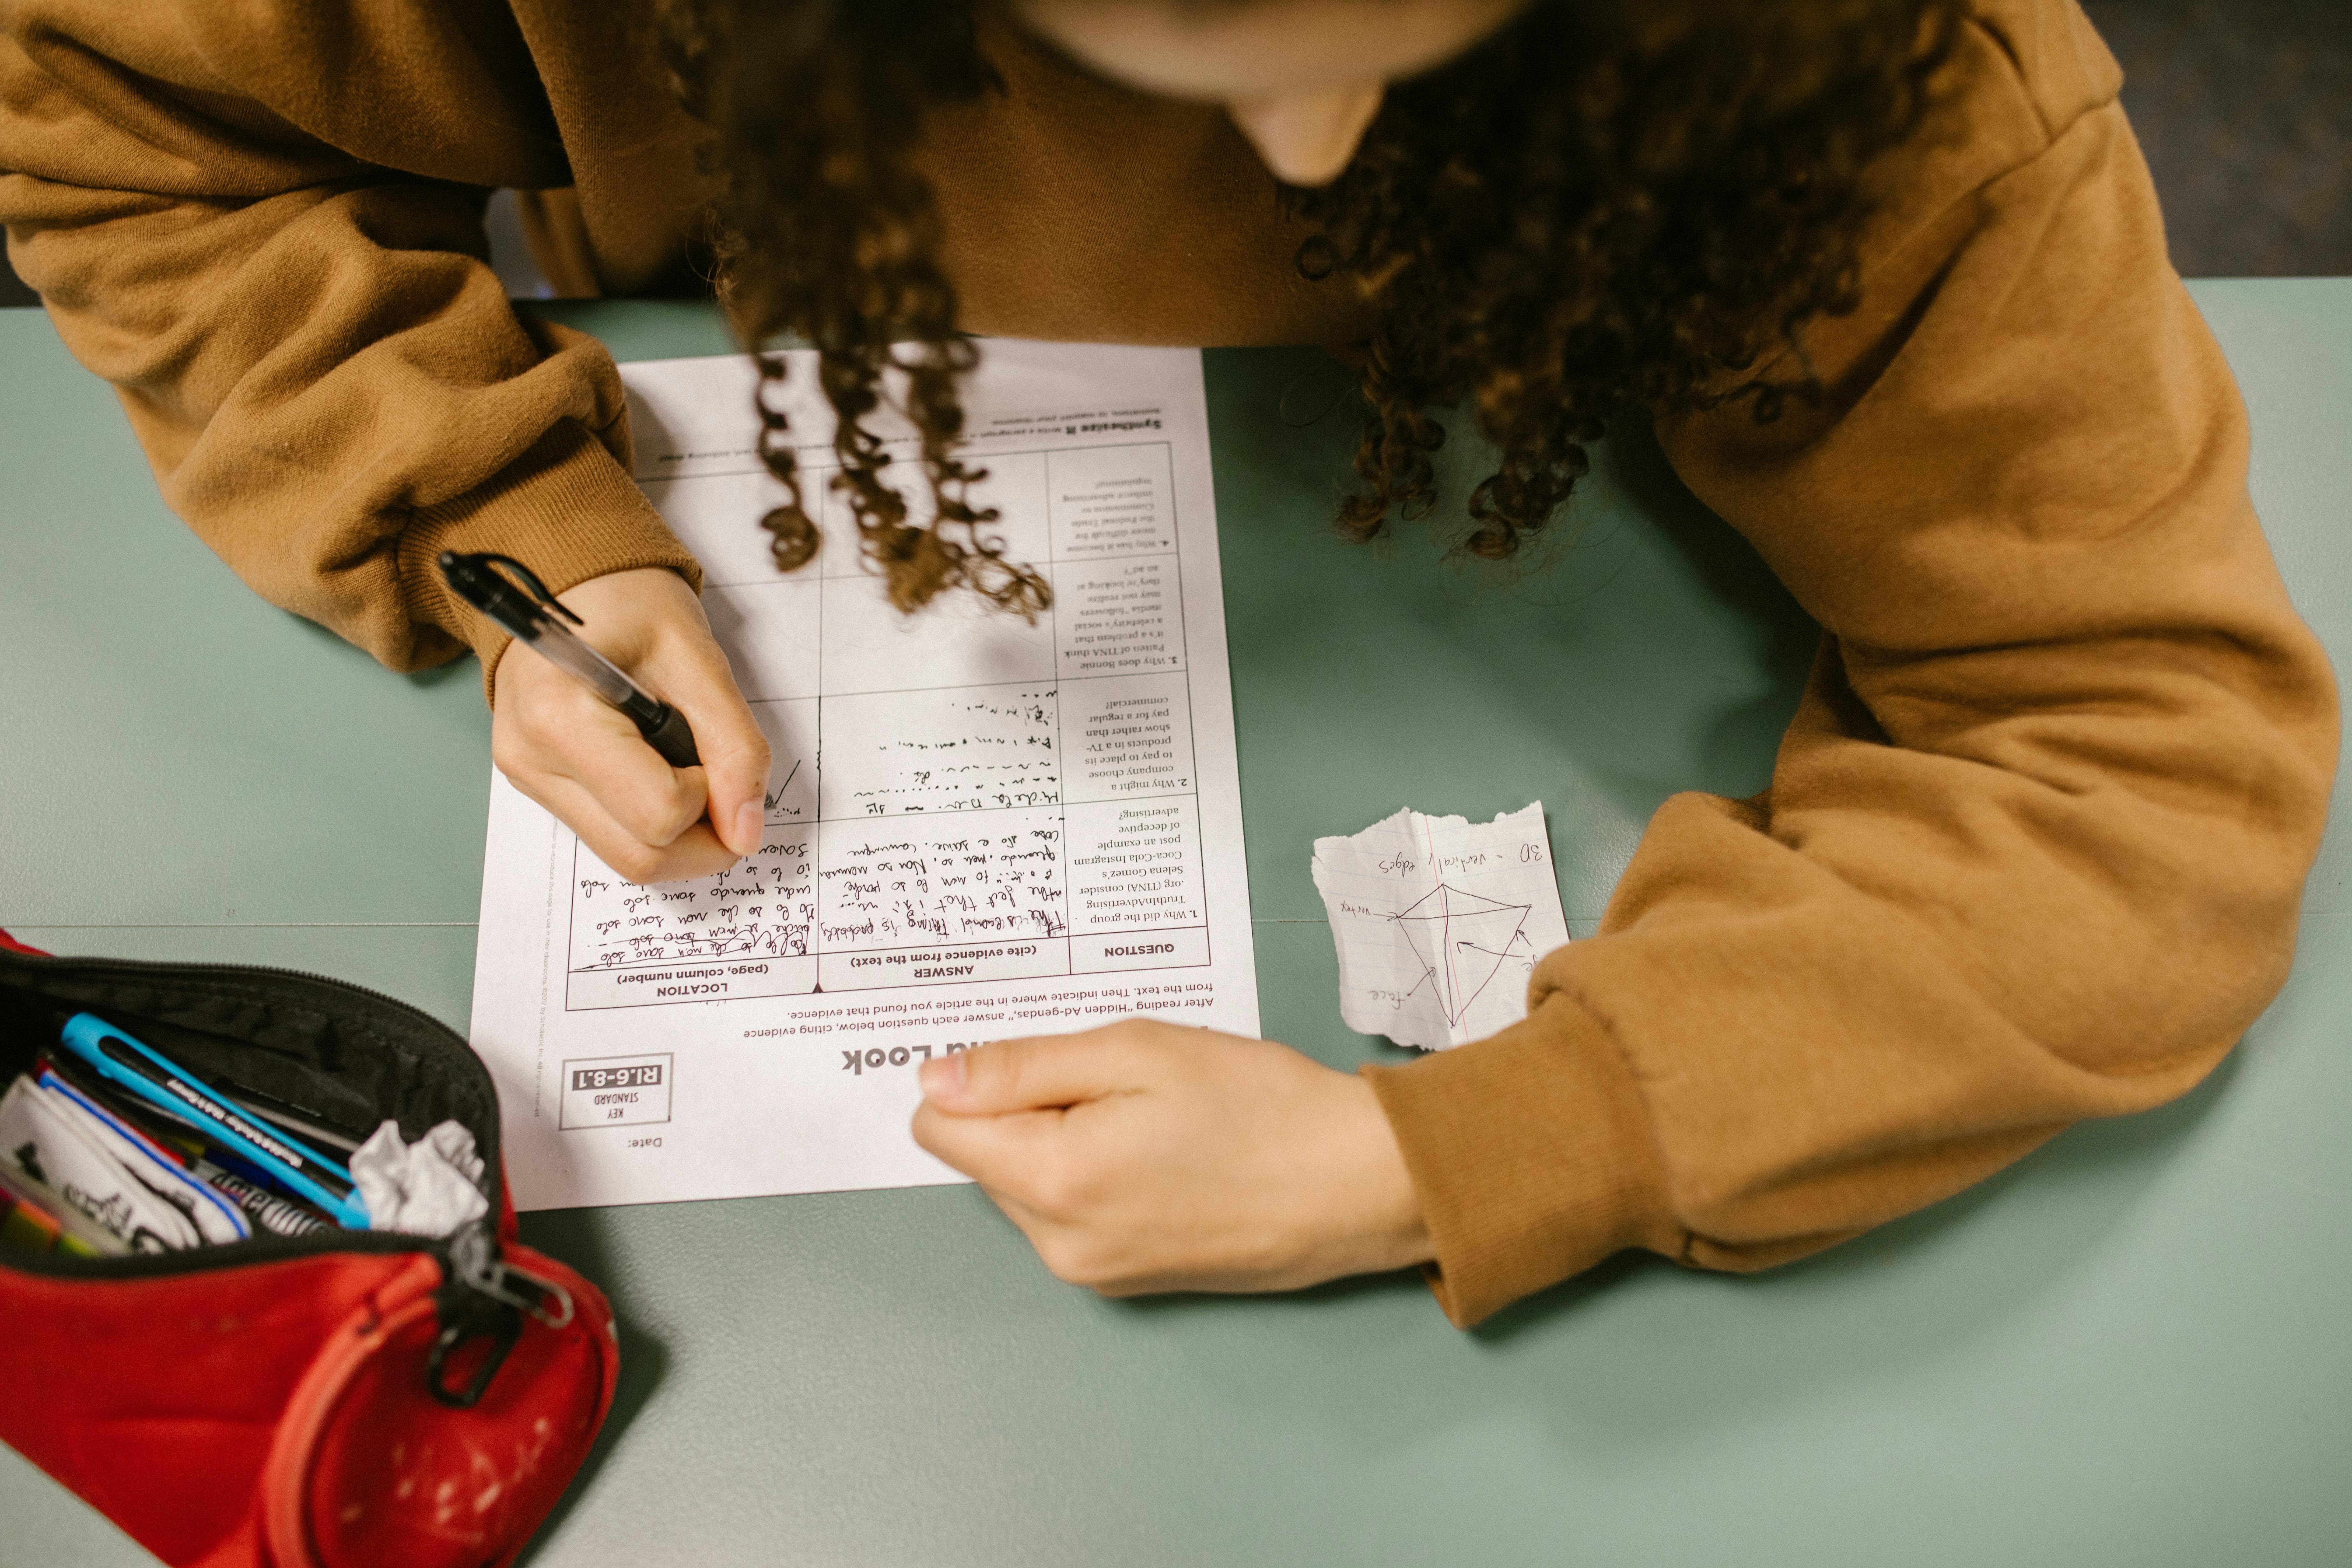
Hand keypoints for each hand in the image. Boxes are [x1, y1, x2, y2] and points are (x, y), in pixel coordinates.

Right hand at [491, 567, 769, 883]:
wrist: (572, 583)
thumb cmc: (630, 603)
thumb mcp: (699, 660)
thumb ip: (734, 746)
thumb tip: (747, 833)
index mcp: (560, 718)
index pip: (658, 814)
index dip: (710, 796)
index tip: (715, 751)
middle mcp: (531, 760)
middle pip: (639, 857)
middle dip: (702, 838)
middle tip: (721, 781)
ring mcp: (528, 778)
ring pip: (624, 857)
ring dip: (679, 833)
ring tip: (688, 766)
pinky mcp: (537, 785)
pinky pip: (608, 834)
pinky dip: (649, 819)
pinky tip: (658, 768)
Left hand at [911, 1020, 1431, 1295]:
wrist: (1357, 1183)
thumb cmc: (1260, 1106)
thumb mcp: (1136, 1052)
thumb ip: (1022, 1066)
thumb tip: (934, 1078)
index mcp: (1053, 1181)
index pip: (941, 1127)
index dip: (982, 1079)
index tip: (1048, 1060)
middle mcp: (1060, 1243)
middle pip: (986, 1156)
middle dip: (1033, 1109)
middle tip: (1124, 1085)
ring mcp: (1094, 1270)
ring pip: (1028, 1185)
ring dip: (1068, 1142)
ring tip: (1154, 1120)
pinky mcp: (1126, 1281)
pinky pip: (1072, 1216)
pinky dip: (1099, 1176)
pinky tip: (1167, 1154)